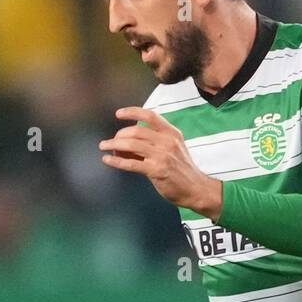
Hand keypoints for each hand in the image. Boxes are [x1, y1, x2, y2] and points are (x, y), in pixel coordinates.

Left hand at [99, 107, 222, 217]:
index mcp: (172, 133)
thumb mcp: (175, 148)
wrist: (197, 189)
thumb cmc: (182, 170)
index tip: (118, 114)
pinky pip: (131, 164)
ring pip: (131, 145)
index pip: (150, 116)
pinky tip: (107, 160)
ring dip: (113, 145)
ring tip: (104, 147)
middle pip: (136, 131)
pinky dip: (116, 161)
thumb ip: (155, 142)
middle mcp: (167, 141)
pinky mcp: (157, 171)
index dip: (132, 112)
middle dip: (119, 135)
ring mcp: (162, 156)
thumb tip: (128, 142)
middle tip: (110, 142)